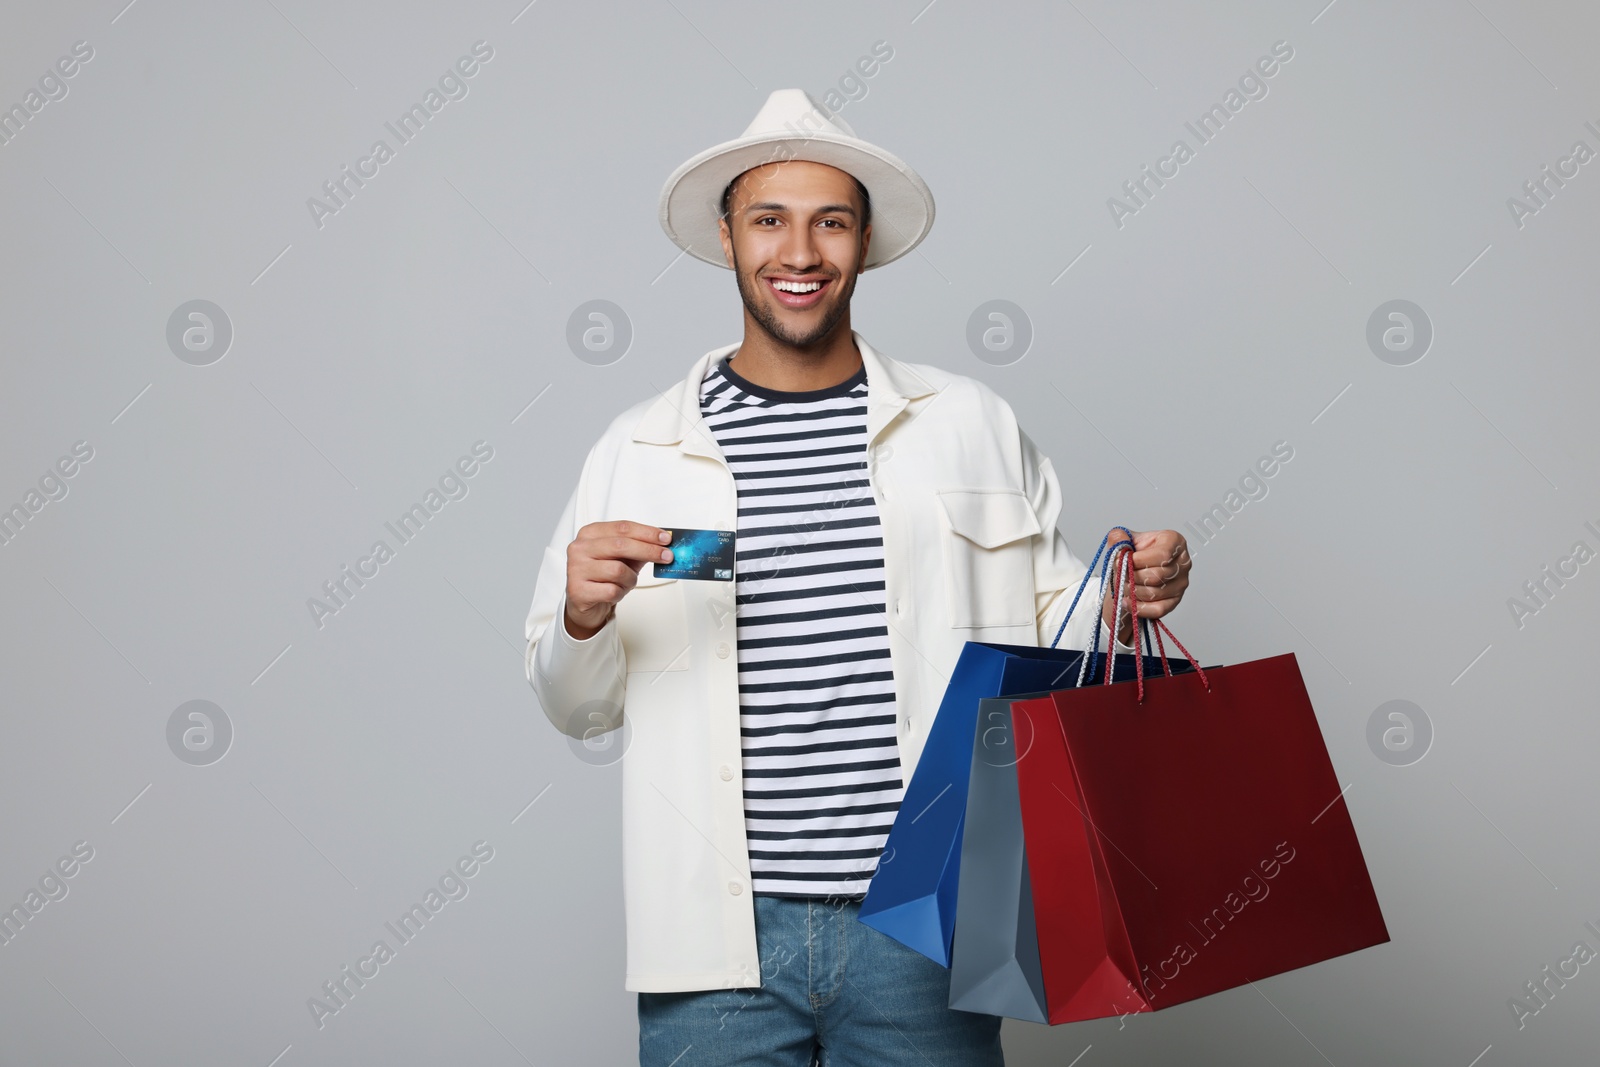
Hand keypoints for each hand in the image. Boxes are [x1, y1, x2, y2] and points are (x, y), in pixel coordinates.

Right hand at [564, 520, 673, 639]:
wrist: (584, 601)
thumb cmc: (603, 575)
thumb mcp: (623, 557)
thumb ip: (640, 548)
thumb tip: (663, 543)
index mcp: (590, 534)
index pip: (623, 528)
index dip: (647, 532)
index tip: (665, 538)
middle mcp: (580, 548)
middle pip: (621, 545)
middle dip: (648, 550)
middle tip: (667, 556)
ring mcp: (576, 569)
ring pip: (618, 570)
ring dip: (631, 579)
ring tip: (628, 582)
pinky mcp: (578, 590)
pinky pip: (611, 590)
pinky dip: (620, 592)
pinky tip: (615, 591)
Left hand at [1099, 528, 1191, 642]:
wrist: (1134, 571)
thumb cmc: (1135, 555)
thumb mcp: (1125, 541)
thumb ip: (1119, 537)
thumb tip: (1118, 539)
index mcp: (1174, 542)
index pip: (1162, 555)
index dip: (1138, 560)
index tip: (1123, 560)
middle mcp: (1182, 562)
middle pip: (1156, 576)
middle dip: (1132, 577)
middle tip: (1121, 574)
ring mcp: (1181, 583)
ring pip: (1154, 593)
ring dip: (1133, 591)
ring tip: (1124, 584)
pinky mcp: (1175, 601)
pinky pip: (1157, 609)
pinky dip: (1138, 607)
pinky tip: (1127, 600)